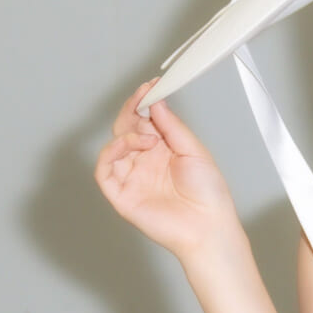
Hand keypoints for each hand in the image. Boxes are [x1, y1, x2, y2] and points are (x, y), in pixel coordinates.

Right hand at [95, 79, 241, 265]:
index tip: (149, 86)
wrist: (208, 226)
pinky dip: (111, 152)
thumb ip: (172, 126)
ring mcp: (132, 178)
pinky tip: (128, 145)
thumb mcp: (194, 150)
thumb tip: (156, 102)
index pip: (145, 121)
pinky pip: (104, 170)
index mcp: (164, 150)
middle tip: (143, 98)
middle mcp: (145, 162)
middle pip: (127, 129)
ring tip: (149, 137)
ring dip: (127, 133)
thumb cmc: (208, 195)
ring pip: (114, 146)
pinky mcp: (121, 195)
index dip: (144, 102)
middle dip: (133, 111)